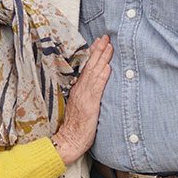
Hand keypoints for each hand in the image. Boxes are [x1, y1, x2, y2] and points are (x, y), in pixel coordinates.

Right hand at [52, 36, 111, 165]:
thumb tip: (96, 82)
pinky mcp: (89, 105)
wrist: (68, 141)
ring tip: (108, 46)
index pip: (87, 68)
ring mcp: (84, 96)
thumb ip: (86, 94)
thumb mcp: (79, 106)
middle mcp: (80, 90)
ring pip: (94, 73)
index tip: (100, 42)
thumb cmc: (75, 127)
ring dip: (102, 59)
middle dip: (98, 51)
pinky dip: (102, 77)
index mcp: (78, 90)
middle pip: (90, 66)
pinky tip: (107, 67)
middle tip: (106, 37)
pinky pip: (97, 88)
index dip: (93, 54)